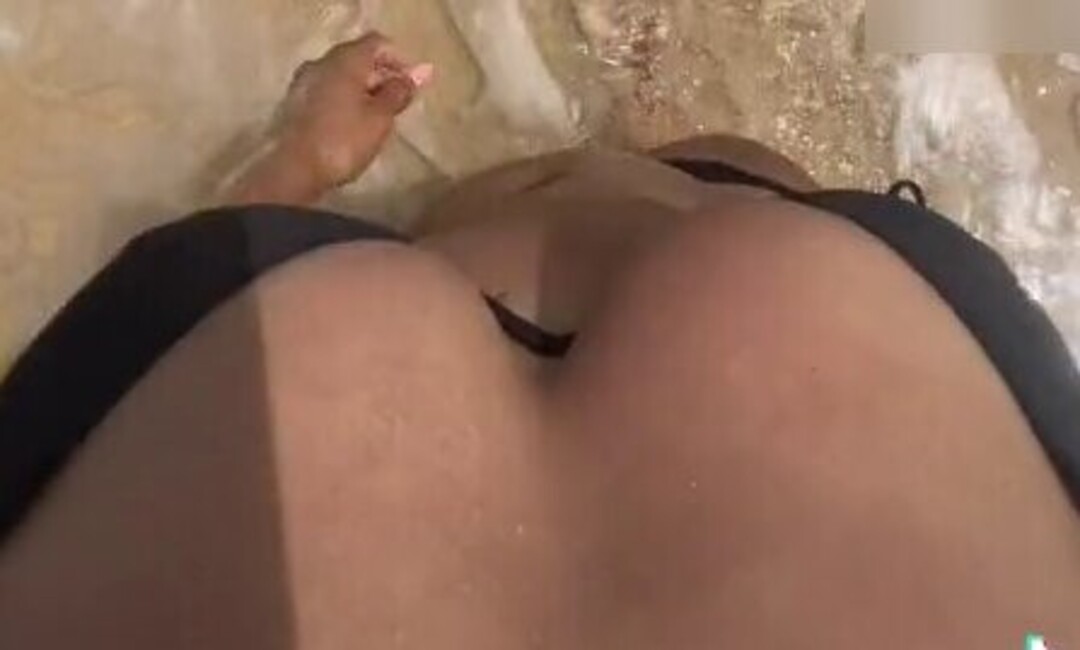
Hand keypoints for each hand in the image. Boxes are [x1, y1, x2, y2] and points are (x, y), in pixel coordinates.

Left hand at [275, 32, 433, 188]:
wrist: (294, 170)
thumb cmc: (344, 140)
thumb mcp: (380, 117)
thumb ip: (399, 92)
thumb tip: (420, 72)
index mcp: (345, 59)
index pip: (377, 43)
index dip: (399, 60)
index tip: (412, 85)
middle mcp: (321, 62)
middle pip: (357, 58)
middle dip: (380, 76)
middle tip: (398, 103)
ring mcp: (303, 82)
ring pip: (340, 76)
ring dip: (361, 90)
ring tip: (377, 116)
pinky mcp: (293, 104)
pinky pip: (326, 92)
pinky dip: (344, 101)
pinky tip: (352, 124)